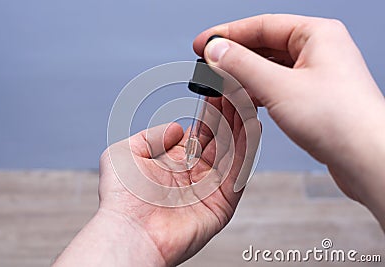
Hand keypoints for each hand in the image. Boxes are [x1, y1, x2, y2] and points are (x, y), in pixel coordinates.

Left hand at [54, 93, 260, 265]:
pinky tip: (251, 127)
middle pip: (220, 138)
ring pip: (232, 152)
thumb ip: (153, 135)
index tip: (220, 88)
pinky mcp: (222, 204)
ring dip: (240, 126)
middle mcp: (195, 174)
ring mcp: (210, 189)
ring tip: (248, 101)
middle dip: (230, 113)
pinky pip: (238, 173)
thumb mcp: (126, 152)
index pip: (202, 131)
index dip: (211, 110)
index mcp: (175, 162)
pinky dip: (246, 150)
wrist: (128, 232)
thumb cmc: (121, 199)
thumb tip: (179, 128)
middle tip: (239, 89)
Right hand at [193, 14, 384, 227]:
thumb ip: (242, 66)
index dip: (228, 34)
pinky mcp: (313, 98)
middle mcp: (319, 51)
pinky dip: (258, 92)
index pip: (262, 25)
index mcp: (317, 35)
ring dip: (244, 76)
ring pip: (270, 68)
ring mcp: (316, 75)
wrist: (367, 159)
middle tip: (208, 66)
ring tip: (221, 85)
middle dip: (235, 57)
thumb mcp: (279, 87)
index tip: (203, 43)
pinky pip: (278, 86)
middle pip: (265, 45)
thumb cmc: (340, 121)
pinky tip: (244, 99)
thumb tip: (216, 50)